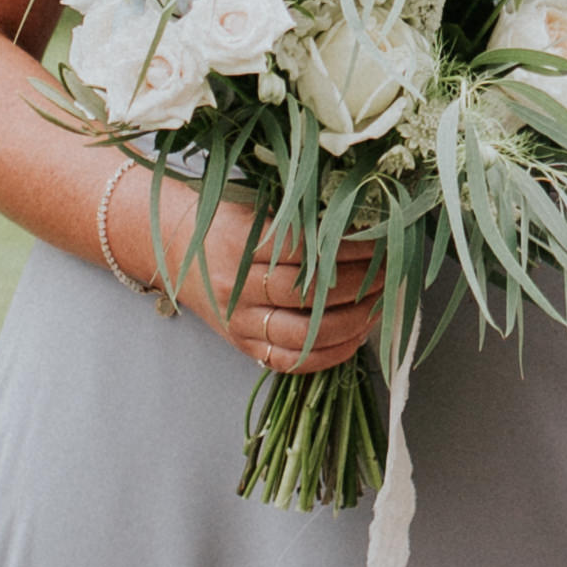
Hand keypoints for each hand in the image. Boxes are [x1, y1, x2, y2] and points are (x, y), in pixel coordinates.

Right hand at [113, 175, 382, 374]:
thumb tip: (369, 218)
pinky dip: (329, 355)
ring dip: (353, 323)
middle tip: (392, 272)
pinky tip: (356, 339)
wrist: (173, 248)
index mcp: (240, 241)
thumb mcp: (255, 204)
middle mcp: (236, 285)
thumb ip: (301, 215)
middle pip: (310, 294)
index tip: (385, 240)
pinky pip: (290, 361)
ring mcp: (239, 321)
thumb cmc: (224, 219)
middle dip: (360, 285)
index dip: (352, 248)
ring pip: (304, 334)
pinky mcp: (242, 346)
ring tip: (381, 305)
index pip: (308, 248)